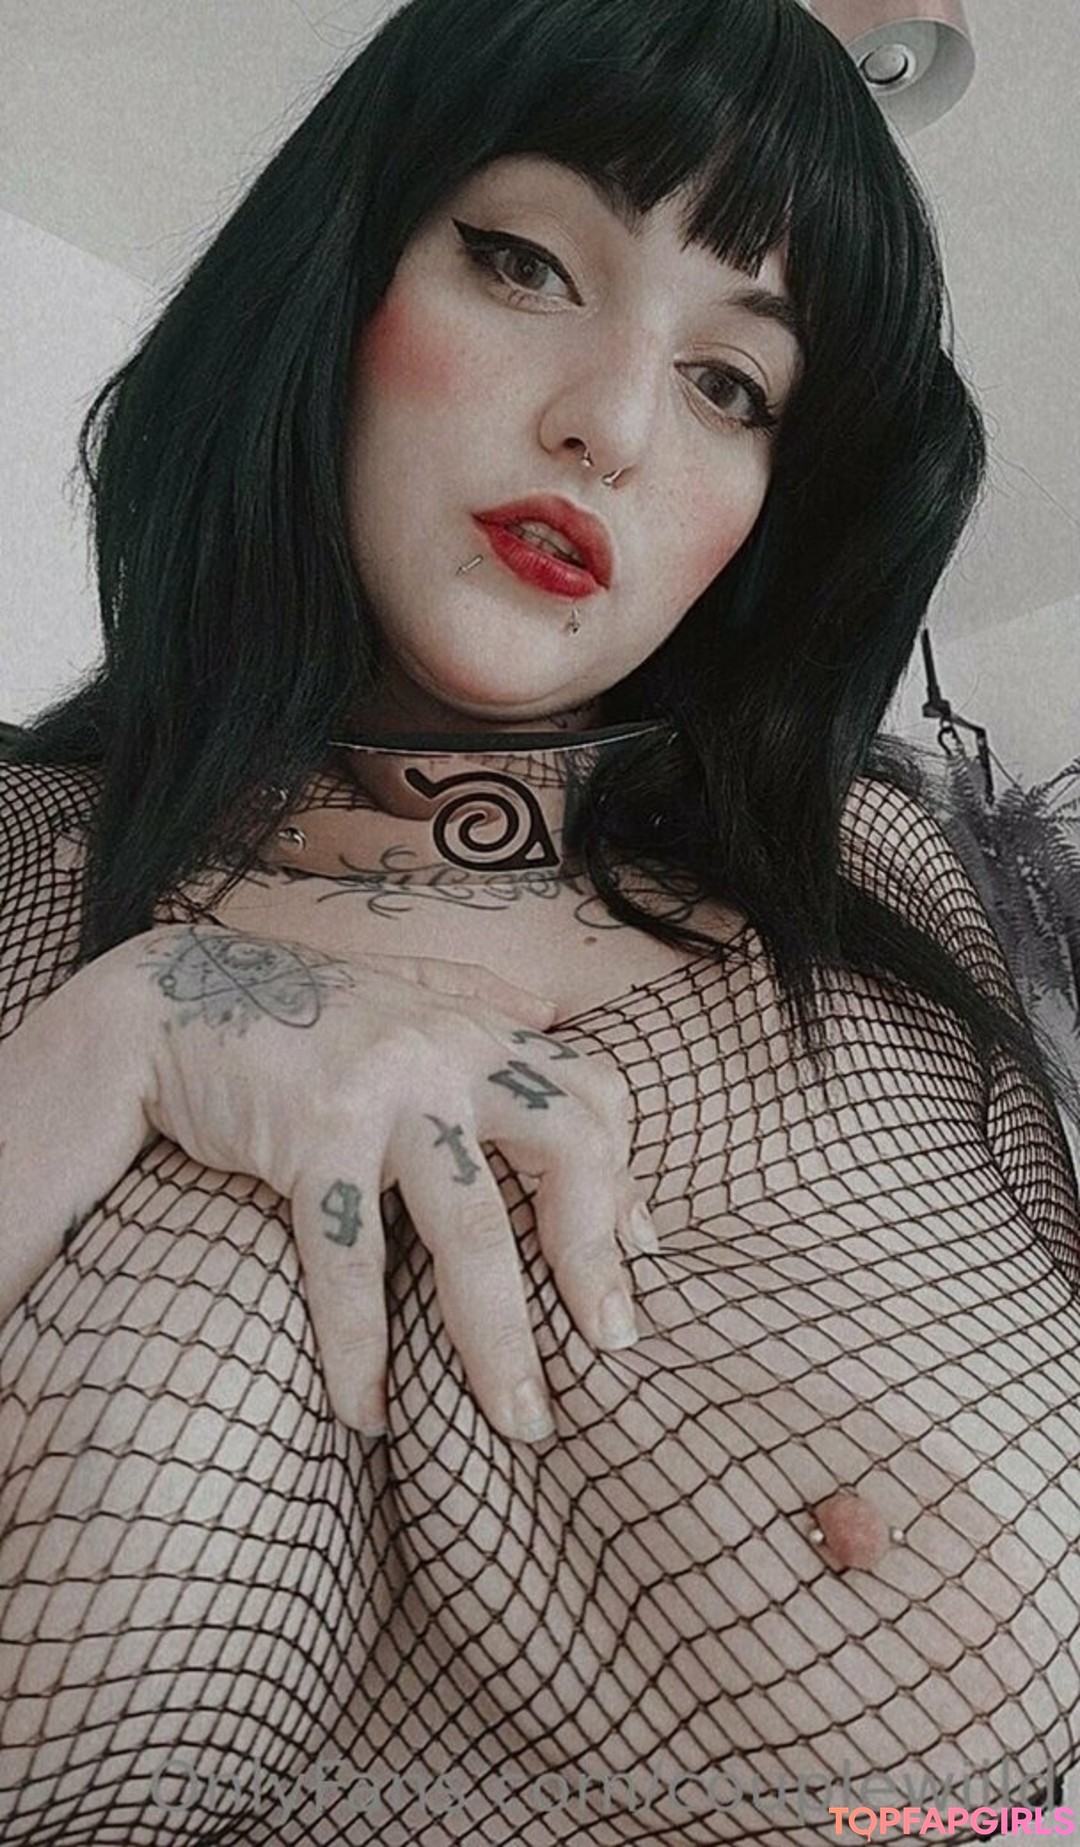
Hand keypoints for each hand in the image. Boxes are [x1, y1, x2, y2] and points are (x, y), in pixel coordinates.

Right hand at [0, 924, 656, 1440]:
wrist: (168, 996)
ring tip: (518, 1421)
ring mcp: (385, 1087)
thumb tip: (545, 1007)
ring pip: (472, 1228)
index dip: (626, 1178)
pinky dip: (361, 1345)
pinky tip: (368, 1409)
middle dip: (595, 1257)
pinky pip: (351, 1258)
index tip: (642, 1257)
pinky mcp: (314, 1130)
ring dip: (499, 1338)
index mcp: (477, 1026)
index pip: (592, 1095)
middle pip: (565, 1153)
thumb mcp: (397, 992)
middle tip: (610, 1347)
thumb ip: (471, 994)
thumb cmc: (294, 1011)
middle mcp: (448, 1048)